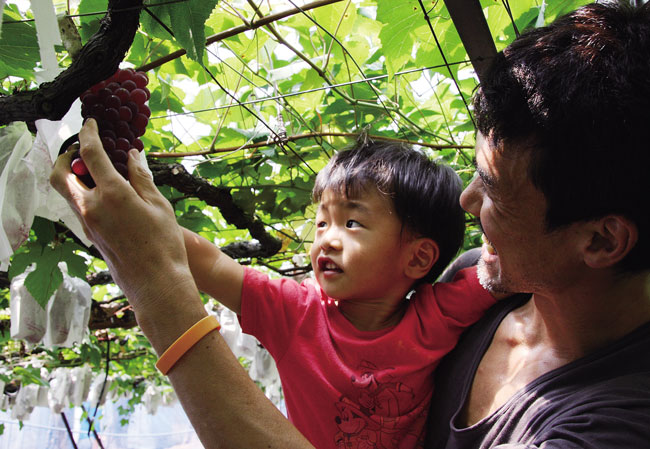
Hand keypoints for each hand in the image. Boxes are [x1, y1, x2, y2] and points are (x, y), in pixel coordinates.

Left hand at [50, 119, 194, 312]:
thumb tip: (132, 156)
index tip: (91, 123)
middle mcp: (91, 207)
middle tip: (80, 148)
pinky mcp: (90, 235)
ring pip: (65, 191)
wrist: (156, 283)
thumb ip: (142, 177)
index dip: (88, 134)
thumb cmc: (164, 244)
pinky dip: (82, 191)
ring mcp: (87, 223)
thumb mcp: (159, 205)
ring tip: (93, 167)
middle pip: (60, 174)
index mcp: (112, 194)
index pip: (90, 155)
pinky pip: (76, 206)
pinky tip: (103, 190)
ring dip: (71, 174)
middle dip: (65, 156)